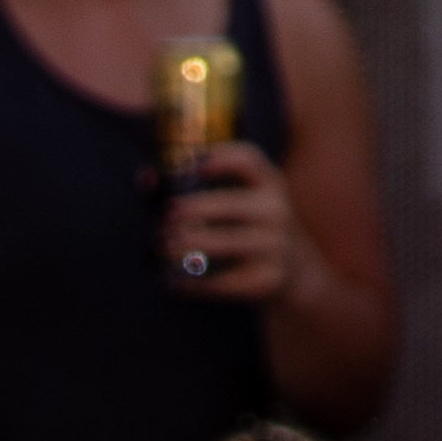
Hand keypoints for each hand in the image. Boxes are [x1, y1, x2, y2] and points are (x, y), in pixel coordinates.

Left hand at [163, 139, 304, 306]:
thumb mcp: (242, 202)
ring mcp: (275, 246)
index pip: (248, 159)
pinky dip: (194, 282)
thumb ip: (196, 188)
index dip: (218, 158)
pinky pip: (224, 281)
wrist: (296, 274)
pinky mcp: (267, 279)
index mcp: (270, 183)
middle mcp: (277, 211)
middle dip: (190, 210)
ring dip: (188, 245)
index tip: (188, 166)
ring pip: (225, 243)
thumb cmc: (252, 229)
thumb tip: (144, 177)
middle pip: (228, 204)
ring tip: (162, 245)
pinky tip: (173, 281)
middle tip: (163, 217)